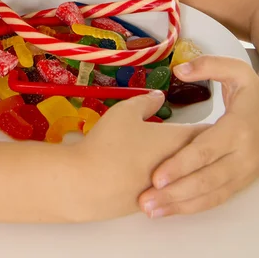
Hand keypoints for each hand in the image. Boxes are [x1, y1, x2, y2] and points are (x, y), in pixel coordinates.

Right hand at [72, 90, 207, 221]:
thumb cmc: (109, 142)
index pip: (205, 132)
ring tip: (180, 154)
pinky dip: (168, 180)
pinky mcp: (152, 203)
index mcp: (177, 141)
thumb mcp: (125, 111)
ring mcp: (166, 189)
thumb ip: (146, 101)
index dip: (210, 125)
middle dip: (201, 147)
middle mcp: (180, 168)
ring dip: (186, 166)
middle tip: (198, 136)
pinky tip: (157, 173)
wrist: (87, 184)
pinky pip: (168, 189)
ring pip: (186, 176)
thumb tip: (160, 95)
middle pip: (201, 157)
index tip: (210, 120)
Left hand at [138, 55, 258, 217]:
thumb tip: (179, 70)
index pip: (206, 150)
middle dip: (175, 192)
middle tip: (145, 200)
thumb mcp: (235, 70)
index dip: (181, 164)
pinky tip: (170, 210)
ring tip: (151, 210)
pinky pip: (217, 198)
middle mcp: (243, 155)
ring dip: (180, 205)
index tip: (156, 175)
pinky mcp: (241, 181)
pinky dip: (194, 207)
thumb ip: (207, 66)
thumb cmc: (251, 92)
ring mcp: (244, 172)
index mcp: (238, 128)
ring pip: (211, 194)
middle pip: (206, 179)